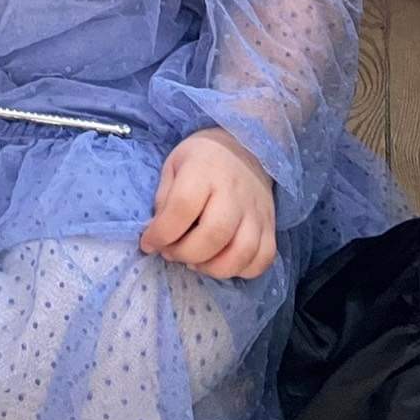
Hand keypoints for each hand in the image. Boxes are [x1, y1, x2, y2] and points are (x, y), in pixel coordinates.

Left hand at [140, 128, 275, 279]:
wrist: (244, 148)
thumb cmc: (202, 159)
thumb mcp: (174, 166)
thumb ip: (164, 199)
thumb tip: (157, 235)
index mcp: (204, 170)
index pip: (182, 207)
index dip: (162, 233)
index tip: (148, 243)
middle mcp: (234, 191)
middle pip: (214, 234)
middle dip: (186, 253)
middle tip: (171, 253)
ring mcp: (256, 210)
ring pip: (242, 252)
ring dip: (213, 268)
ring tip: (195, 262)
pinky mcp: (271, 225)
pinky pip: (263, 258)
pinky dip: (242, 270)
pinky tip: (222, 263)